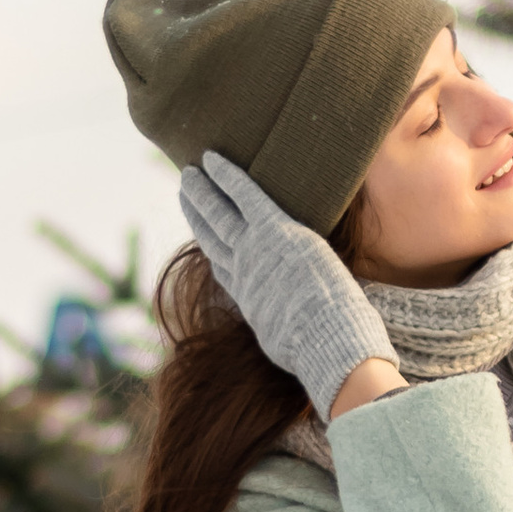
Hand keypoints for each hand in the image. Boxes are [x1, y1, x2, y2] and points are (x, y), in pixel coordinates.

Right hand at [179, 150, 398, 418]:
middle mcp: (244, 273)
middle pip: (213, 237)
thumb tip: (297, 343)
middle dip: (198, 213)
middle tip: (184, 192)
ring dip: (203, 191)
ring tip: (189, 173)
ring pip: (219, 214)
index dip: (211, 249)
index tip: (202, 235)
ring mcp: (256, 251)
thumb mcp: (293, 346)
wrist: (328, 345)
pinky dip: (229, 176)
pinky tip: (215, 159)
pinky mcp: (275, 231)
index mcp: (250, 300)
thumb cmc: (322, 353)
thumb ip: (288, 334)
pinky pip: (247, 195)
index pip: (224, 268)